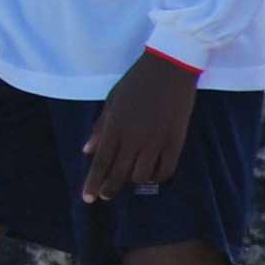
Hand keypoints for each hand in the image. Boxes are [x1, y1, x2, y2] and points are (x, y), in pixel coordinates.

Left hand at [77, 48, 197, 203]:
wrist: (170, 66)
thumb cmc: (136, 81)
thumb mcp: (112, 100)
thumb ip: (100, 127)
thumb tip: (87, 151)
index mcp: (115, 125)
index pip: (101, 162)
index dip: (93, 183)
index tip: (88, 198)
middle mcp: (134, 136)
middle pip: (119, 174)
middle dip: (109, 189)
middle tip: (105, 196)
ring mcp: (157, 140)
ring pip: (142, 176)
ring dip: (134, 180)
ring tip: (131, 175)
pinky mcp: (176, 140)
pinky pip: (166, 170)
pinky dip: (157, 177)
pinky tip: (151, 173)